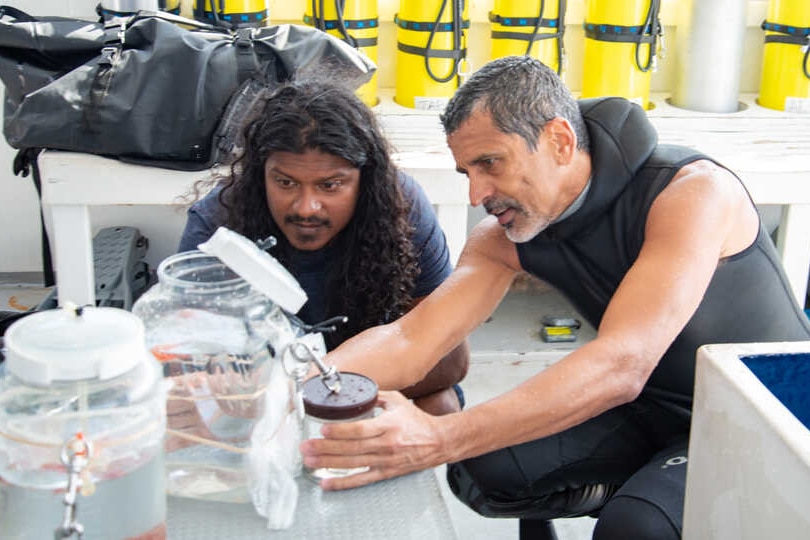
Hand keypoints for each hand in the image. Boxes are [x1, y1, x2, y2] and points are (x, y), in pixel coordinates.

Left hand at [299, 390, 447, 489]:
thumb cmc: (417, 421)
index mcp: (388, 425)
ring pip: (352, 464)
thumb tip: (354, 391)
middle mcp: (386, 445)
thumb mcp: (397, 401)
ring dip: (328, 463)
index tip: (324, 429)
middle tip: (306, 447)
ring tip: (309, 461)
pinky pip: (361, 480)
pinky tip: (326, 482)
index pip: (360, 430)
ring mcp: (385, 461)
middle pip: (351, 448)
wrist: (437, 442)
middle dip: (325, 448)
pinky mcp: (385, 473)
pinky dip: (342, 483)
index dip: (340, 431)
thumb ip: (375, 396)